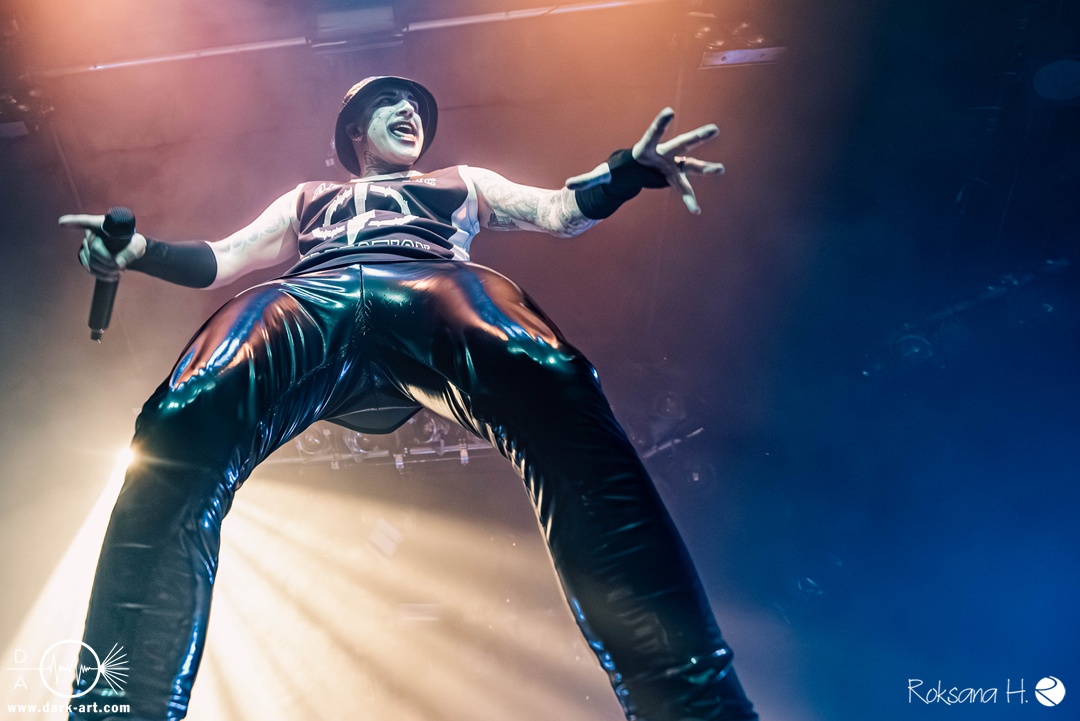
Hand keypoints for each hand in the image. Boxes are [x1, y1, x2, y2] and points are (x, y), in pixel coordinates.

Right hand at [58, 213, 146, 280]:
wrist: (129, 251)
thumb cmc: (133, 242)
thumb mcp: (139, 244)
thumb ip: (133, 250)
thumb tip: (118, 262)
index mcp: (102, 224)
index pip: (86, 222)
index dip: (73, 222)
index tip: (62, 222)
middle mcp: (91, 233)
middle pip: (94, 248)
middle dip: (108, 260)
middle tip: (122, 266)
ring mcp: (87, 245)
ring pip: (91, 260)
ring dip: (106, 269)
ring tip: (120, 270)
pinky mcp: (86, 256)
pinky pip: (89, 267)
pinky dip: (101, 274)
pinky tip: (113, 276)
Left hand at [565, 108, 724, 214]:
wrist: (631, 173)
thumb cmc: (616, 170)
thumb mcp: (601, 176)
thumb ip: (586, 180)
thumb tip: (567, 186)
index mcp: (644, 149)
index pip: (653, 134)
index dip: (661, 124)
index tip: (670, 111)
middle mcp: (662, 154)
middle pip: (681, 144)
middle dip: (697, 138)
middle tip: (714, 129)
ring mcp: (671, 165)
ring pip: (691, 165)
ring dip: (706, 168)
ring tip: (721, 170)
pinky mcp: (674, 177)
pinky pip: (684, 189)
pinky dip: (688, 200)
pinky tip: (694, 211)